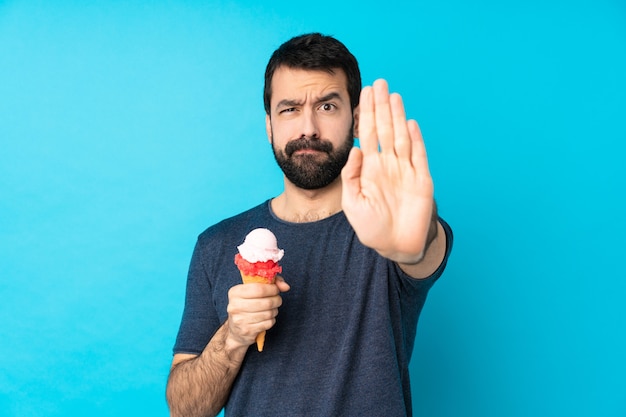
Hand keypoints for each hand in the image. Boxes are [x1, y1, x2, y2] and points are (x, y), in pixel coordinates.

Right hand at [226, 277, 289, 347]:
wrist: (236, 330)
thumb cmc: (247, 305)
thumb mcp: (253, 289)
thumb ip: (271, 282)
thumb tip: (285, 286)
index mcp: (235, 292)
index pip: (259, 288)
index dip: (272, 288)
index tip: (276, 289)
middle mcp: (234, 306)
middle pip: (266, 302)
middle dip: (276, 300)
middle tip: (277, 300)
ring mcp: (240, 320)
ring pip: (268, 313)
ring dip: (274, 310)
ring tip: (272, 309)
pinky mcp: (247, 330)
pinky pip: (268, 323)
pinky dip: (271, 320)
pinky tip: (267, 318)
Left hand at [341, 79, 433, 263]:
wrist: (395, 246)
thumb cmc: (372, 227)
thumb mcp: (352, 203)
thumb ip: (351, 176)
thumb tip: (355, 149)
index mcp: (370, 168)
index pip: (367, 134)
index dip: (366, 113)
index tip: (365, 93)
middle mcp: (388, 164)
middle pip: (384, 129)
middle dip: (382, 106)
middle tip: (380, 82)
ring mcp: (406, 171)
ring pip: (401, 137)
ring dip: (397, 116)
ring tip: (394, 95)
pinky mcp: (421, 181)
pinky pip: (418, 156)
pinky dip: (415, 140)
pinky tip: (410, 123)